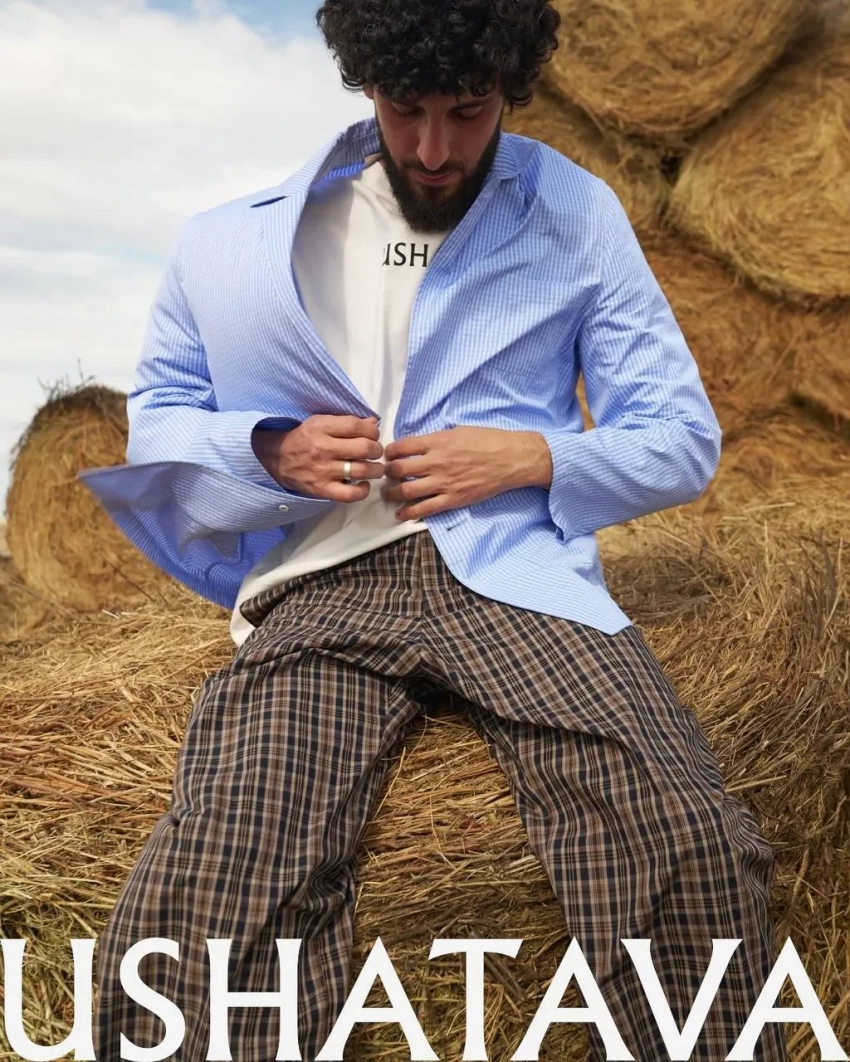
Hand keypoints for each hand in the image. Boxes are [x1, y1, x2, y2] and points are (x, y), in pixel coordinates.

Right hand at [252, 415, 384, 501]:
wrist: (278, 458)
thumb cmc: (305, 438)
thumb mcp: (321, 422)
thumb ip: (347, 422)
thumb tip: (373, 424)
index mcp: (322, 427)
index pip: (356, 426)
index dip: (372, 431)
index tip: (372, 435)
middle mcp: (323, 448)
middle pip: (364, 448)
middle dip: (377, 449)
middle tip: (375, 452)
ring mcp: (323, 471)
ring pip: (362, 471)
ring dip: (376, 470)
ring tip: (374, 468)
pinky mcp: (322, 489)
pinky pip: (350, 494)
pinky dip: (363, 491)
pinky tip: (363, 484)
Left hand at [382, 427, 552, 520]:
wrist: (512, 459)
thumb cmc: (489, 440)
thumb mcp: (459, 430)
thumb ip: (437, 439)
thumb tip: (419, 444)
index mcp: (437, 441)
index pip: (401, 446)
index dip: (389, 451)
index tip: (388, 454)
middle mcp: (436, 462)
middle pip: (398, 469)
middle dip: (387, 472)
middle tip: (386, 474)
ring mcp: (443, 483)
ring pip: (406, 491)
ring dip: (392, 493)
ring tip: (388, 493)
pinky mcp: (453, 499)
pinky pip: (425, 509)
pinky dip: (409, 513)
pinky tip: (401, 514)